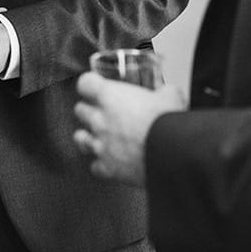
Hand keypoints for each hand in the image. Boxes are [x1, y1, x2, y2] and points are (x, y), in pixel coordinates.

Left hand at [73, 71, 185, 185]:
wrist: (171, 153)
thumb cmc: (166, 122)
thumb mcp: (170, 96)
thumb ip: (165, 92)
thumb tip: (169, 92)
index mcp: (110, 96)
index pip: (85, 84)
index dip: (90, 84)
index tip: (97, 86)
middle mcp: (99, 120)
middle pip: (80, 110)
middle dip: (89, 109)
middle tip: (103, 112)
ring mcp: (100, 144)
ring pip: (79, 138)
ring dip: (88, 136)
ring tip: (100, 137)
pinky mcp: (107, 167)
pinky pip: (95, 166)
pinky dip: (102, 165)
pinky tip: (112, 162)